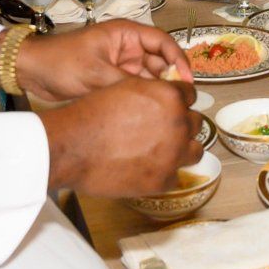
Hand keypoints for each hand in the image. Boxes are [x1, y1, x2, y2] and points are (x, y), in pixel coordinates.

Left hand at [13, 21, 194, 103]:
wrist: (32, 72)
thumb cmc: (61, 62)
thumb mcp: (96, 74)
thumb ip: (126, 85)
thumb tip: (153, 99)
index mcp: (125, 34)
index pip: (162, 42)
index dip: (178, 59)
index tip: (187, 79)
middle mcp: (127, 48)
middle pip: (159, 62)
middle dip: (170, 79)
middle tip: (179, 102)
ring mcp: (120, 65)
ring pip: (148, 78)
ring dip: (156, 91)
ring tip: (166, 110)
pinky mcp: (112, 81)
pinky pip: (134, 88)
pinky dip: (142, 98)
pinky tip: (149, 114)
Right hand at [38, 78, 203, 195]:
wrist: (72, 147)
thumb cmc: (91, 116)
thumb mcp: (126, 89)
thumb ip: (152, 92)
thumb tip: (164, 97)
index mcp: (169, 96)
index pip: (190, 95)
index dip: (179, 101)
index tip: (172, 109)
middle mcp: (177, 123)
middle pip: (196, 123)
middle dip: (181, 125)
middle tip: (164, 131)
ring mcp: (173, 153)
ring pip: (194, 150)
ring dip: (182, 149)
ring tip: (163, 151)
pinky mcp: (163, 179)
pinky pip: (176, 175)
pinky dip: (165, 172)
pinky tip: (148, 168)